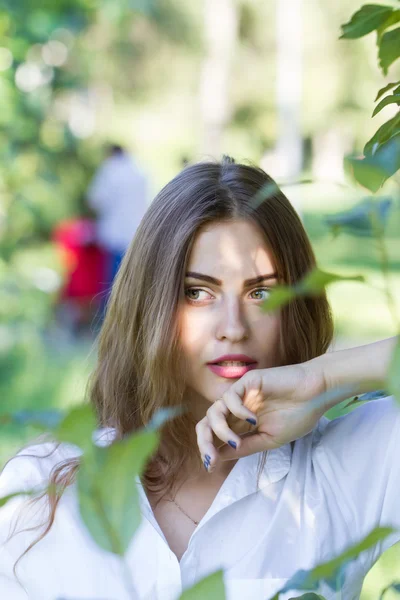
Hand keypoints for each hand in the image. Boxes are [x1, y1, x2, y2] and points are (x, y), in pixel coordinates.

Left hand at [195, 362, 327, 469]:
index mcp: (241, 423)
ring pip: (214, 411)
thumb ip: (245, 446)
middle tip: (210, 458)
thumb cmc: (298, 415)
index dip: (208, 449)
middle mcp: (237, 409)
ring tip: (235, 442)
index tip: (210, 467)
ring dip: (220, 430)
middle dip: (204, 442)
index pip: (214, 435)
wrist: (317, 393)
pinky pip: (230, 397)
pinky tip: (252, 419)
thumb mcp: (269, 439)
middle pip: (206, 423)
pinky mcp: (248, 381)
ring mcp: (241, 395)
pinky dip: (237, 411)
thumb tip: (218, 457)